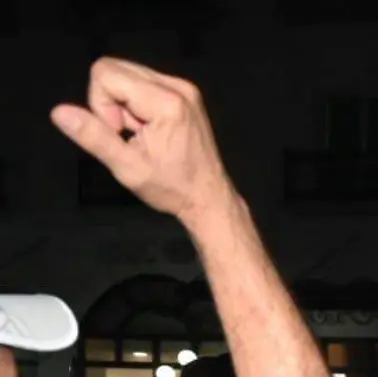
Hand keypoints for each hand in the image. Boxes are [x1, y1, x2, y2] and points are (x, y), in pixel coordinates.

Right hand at [51, 59, 235, 224]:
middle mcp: (178, 87)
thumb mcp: (127, 167)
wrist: (209, 198)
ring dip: (123, 104)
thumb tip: (59, 112)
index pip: (105, 73)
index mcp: (167, 102)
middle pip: (114, 68)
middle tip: (130, 135)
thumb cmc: (172, 188)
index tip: (119, 133)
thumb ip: (92, 136)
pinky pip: (142, 83)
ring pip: (127, 74)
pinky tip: (150, 131)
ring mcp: (184, 88)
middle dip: (111, 102)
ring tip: (142, 135)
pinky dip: (136, 104)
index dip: (100, 103)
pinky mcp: (184, 93)